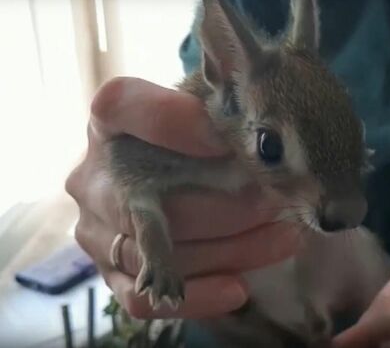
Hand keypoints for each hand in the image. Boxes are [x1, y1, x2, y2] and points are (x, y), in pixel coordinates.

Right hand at [65, 77, 299, 319]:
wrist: (171, 180)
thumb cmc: (194, 142)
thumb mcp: (205, 113)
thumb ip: (219, 110)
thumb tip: (252, 141)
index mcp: (110, 121)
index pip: (123, 104)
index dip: (175, 122)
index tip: (226, 138)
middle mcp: (92, 176)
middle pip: (157, 198)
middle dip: (229, 205)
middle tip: (276, 202)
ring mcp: (96, 230)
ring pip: (161, 251)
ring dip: (231, 248)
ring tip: (283, 237)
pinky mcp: (110, 271)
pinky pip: (141, 298)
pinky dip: (196, 294)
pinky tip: (238, 287)